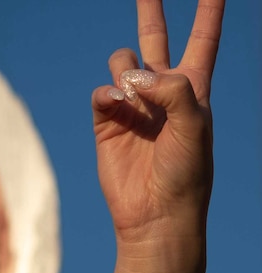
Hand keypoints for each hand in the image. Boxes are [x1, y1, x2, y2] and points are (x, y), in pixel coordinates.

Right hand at [92, 0, 223, 246]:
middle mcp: (161, 92)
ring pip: (122, 63)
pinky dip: (107, 95)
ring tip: (134, 96)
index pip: (203, 40)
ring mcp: (132, 106)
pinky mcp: (106, 122)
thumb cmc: (186, 172)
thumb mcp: (194, 125)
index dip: (209, 12)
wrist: (156, 213)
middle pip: (155, 39)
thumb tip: (130, 75)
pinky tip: (117, 108)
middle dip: (150, 9)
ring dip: (126, 71)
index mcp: (193, 89)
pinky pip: (102, 93)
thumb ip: (172, 89)